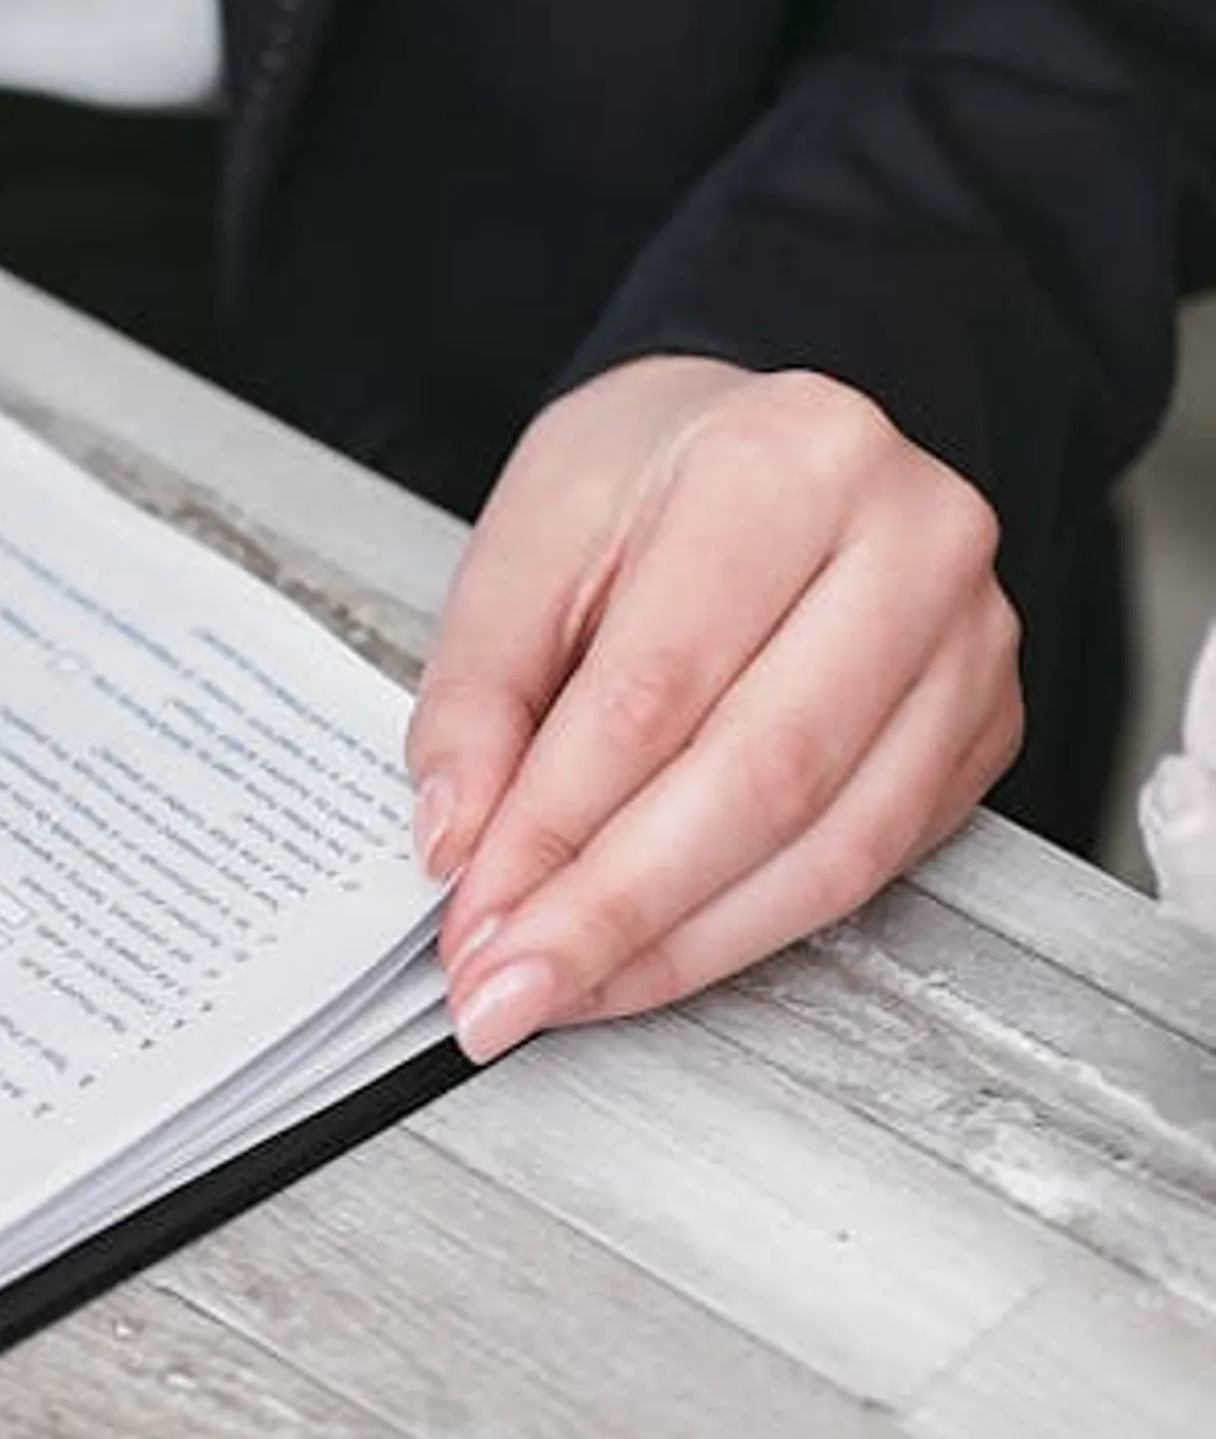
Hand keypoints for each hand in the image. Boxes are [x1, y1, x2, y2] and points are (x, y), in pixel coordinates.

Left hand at [404, 354, 1022, 1060]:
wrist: (767, 444)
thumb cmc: (647, 479)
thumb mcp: (525, 543)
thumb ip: (477, 694)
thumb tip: (455, 842)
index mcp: (787, 464)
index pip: (655, 691)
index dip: (552, 828)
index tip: (469, 918)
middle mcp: (913, 545)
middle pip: (758, 780)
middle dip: (610, 912)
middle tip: (504, 992)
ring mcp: (971, 643)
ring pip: (829, 846)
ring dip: (678, 947)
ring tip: (559, 994)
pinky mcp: (983, 728)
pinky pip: (869, 865)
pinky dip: (744, 931)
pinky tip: (647, 960)